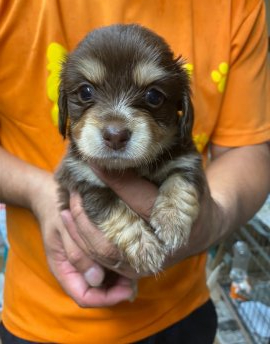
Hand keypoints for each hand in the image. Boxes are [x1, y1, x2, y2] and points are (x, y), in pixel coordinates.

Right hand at [30, 171, 134, 306]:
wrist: (52, 199)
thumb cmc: (58, 213)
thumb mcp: (64, 230)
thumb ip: (77, 253)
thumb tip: (96, 278)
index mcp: (64, 271)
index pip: (85, 297)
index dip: (107, 298)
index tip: (128, 289)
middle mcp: (74, 272)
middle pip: (97, 292)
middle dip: (117, 289)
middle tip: (137, 276)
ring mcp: (84, 264)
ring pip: (104, 282)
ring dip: (120, 278)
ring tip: (136, 266)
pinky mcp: (92, 255)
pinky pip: (106, 267)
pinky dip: (118, 265)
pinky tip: (129, 255)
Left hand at [64, 166, 220, 277]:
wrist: (202, 230)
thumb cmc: (195, 196)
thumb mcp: (188, 176)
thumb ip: (168, 165)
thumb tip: (130, 149)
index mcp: (177, 223)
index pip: (140, 201)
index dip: (116, 180)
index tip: (94, 161)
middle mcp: (159, 251)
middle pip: (114, 235)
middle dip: (88, 211)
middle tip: (74, 187)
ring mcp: (144, 265)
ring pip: (101, 252)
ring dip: (79, 227)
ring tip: (67, 202)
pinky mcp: (131, 270)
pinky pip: (100, 259)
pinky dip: (81, 240)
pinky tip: (70, 219)